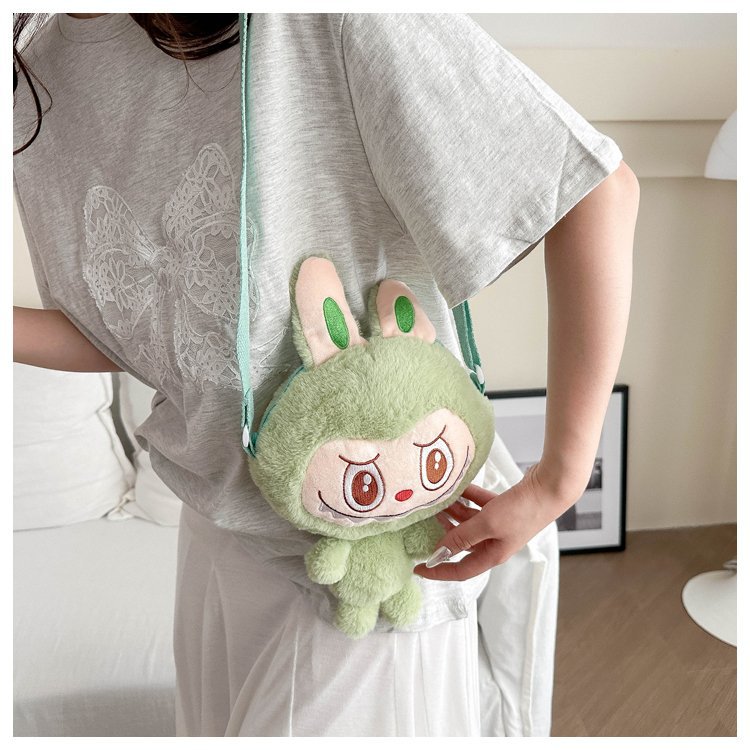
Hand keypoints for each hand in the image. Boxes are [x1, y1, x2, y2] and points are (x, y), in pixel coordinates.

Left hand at [413, 463, 573, 580]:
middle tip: (427, 517)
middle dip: (444, 531)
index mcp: (493, 555)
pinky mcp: (504, 508)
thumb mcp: (487, 524)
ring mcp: (500, 525)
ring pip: (469, 521)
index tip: (418, 568)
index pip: (460, 570)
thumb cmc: (523, 510)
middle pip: (462, 542)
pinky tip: (458, 487)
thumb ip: (462, 536)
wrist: (550, 486)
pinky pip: (479, 504)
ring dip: (454, 511)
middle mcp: (495, 542)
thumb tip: (440, 551)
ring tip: (439, 499)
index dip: (438, 571)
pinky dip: (469, 497)